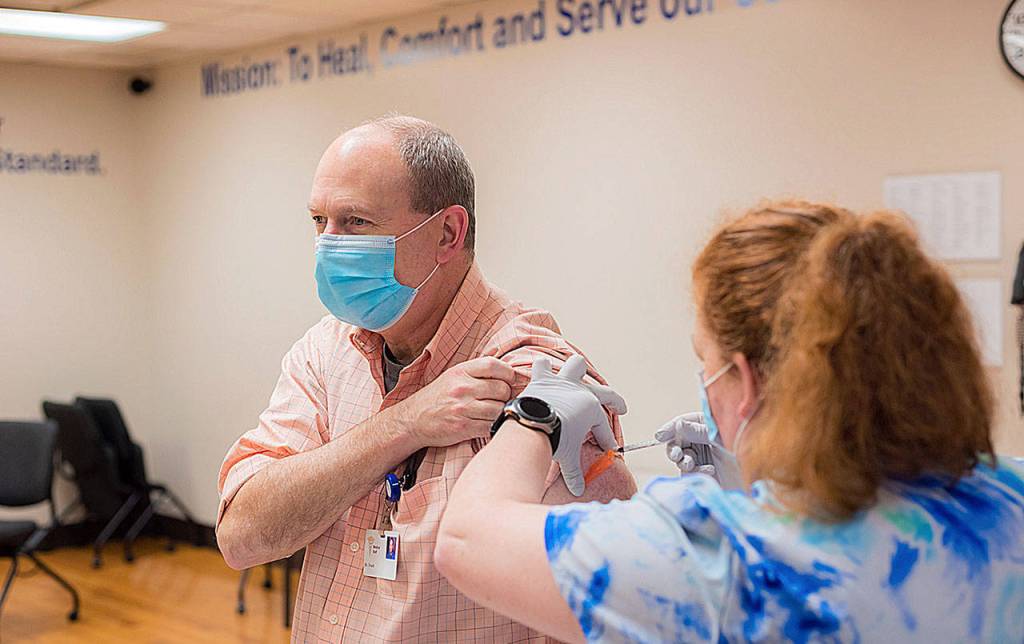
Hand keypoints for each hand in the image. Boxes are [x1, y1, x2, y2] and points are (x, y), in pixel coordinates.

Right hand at [399, 357, 515, 447]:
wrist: (412, 420)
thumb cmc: (437, 398)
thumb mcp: (453, 376)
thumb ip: (477, 373)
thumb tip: (510, 374)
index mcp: (460, 371)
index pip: (494, 365)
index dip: (508, 373)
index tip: (509, 380)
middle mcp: (462, 388)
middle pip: (501, 389)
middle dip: (506, 395)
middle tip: (498, 400)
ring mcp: (463, 408)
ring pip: (499, 409)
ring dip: (500, 413)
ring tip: (491, 413)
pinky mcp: (463, 428)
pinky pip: (491, 426)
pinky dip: (493, 427)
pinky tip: (486, 424)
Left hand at [519, 355, 626, 496]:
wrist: (531, 425)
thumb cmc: (554, 439)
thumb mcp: (567, 457)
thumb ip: (574, 473)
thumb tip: (578, 490)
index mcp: (591, 409)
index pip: (603, 429)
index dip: (607, 440)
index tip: (610, 449)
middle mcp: (580, 391)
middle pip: (605, 394)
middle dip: (615, 402)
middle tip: (621, 409)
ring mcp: (562, 382)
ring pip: (577, 365)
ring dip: (578, 371)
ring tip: (579, 377)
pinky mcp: (542, 379)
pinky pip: (542, 366)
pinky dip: (542, 370)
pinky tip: (542, 372)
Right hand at [654, 412, 742, 489]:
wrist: (758, 477)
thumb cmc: (744, 450)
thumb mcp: (720, 437)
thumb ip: (697, 431)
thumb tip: (677, 424)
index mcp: (707, 424)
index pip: (682, 423)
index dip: (670, 429)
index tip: (660, 436)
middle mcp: (703, 439)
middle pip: (677, 441)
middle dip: (674, 447)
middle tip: (676, 454)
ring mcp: (703, 456)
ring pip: (681, 457)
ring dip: (683, 460)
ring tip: (690, 463)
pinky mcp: (704, 473)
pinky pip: (689, 472)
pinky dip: (696, 471)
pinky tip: (709, 471)